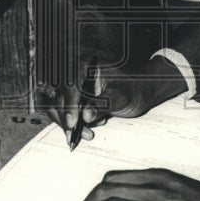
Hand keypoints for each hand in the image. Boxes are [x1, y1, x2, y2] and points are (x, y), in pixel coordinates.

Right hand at [36, 56, 186, 145]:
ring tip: (88, 134)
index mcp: (87, 66)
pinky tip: (90, 129)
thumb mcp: (121, 97)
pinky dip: (72, 124)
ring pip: (58, 106)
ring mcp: (74, 87)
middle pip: (58, 96)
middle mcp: (77, 75)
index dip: (70, 104)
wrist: (141, 92)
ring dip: (67, 123)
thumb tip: (85, 115)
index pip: (70, 85)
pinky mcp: (75, 99)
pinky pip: (65, 112)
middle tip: (74, 135)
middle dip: (66, 117)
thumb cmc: (135, 89)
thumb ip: (103, 105)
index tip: (74, 122)